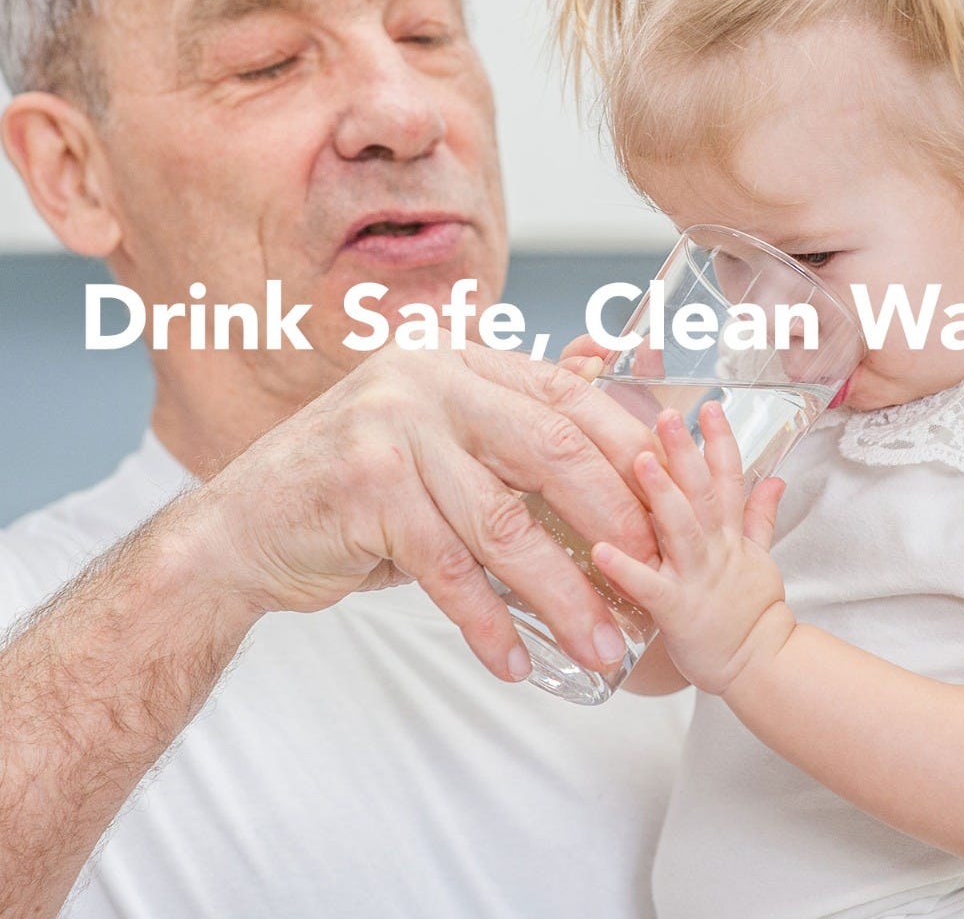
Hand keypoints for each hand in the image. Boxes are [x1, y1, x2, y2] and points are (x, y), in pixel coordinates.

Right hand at [193, 335, 659, 682]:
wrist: (242, 528)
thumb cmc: (355, 483)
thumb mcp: (437, 434)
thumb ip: (511, 414)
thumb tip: (604, 377)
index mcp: (458, 359)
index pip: (568, 395)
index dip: (627, 453)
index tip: (669, 509)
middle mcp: (428, 380)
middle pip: (552, 450)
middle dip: (614, 521)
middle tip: (652, 579)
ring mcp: (392, 429)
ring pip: (505, 521)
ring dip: (563, 593)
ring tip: (601, 642)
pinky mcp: (364, 490)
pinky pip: (447, 569)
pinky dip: (488, 621)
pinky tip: (516, 658)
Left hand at [591, 401, 792, 695]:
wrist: (761, 665)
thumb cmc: (750, 611)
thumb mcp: (761, 556)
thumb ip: (760, 514)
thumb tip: (775, 477)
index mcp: (729, 532)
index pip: (728, 476)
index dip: (719, 440)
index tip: (708, 407)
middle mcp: (714, 547)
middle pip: (702, 491)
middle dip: (685, 452)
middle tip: (665, 416)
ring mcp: (697, 577)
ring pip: (680, 528)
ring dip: (662, 494)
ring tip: (640, 461)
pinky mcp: (677, 610)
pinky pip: (648, 587)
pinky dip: (626, 568)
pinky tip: (600, 549)